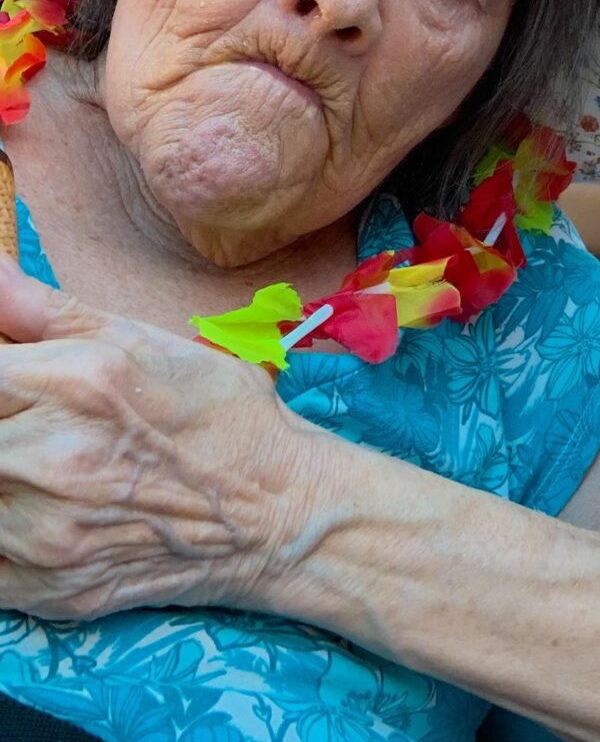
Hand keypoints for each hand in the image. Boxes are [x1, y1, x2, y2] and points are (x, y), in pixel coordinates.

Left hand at [0, 254, 329, 620]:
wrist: (274, 510)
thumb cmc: (217, 415)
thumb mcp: (142, 341)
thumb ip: (46, 309)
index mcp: (73, 384)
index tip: (14, 383)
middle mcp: (49, 459)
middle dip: (1, 423)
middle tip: (32, 421)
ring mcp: (41, 535)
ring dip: (3, 473)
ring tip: (42, 461)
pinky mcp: (41, 589)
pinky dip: (2, 528)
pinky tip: (38, 509)